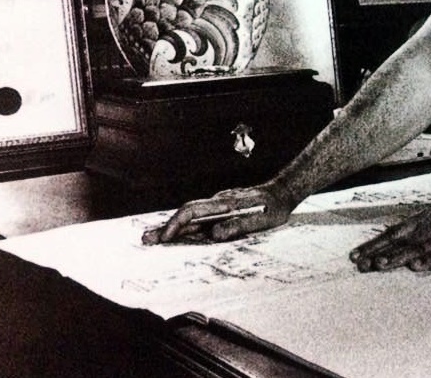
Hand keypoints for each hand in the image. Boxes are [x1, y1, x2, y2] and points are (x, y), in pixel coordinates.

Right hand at [141, 182, 292, 244]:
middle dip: (166, 227)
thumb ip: (238, 226)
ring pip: (192, 214)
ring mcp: (220, 202)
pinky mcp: (223, 207)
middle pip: (187, 213)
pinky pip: (201, 216)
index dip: (176, 225)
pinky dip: (187, 225)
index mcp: (225, 203)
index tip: (165, 238)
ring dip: (174, 226)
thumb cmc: (275, 207)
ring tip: (155, 238)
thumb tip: (214, 234)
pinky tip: (180, 232)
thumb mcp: (261, 219)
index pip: (192, 212)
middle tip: (145, 239)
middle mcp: (218, 201)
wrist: (285, 190)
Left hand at [349, 197, 430, 271]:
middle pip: (401, 240)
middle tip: (359, 264)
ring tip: (381, 266)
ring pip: (419, 247)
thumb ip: (422, 228)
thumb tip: (398, 240)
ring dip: (399, 257)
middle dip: (379, 252)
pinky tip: (419, 267)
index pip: (394, 232)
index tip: (356, 255)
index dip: (374, 244)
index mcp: (426, 218)